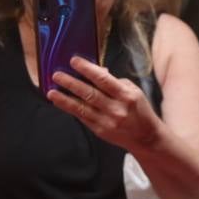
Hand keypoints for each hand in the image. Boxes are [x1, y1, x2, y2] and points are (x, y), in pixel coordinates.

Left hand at [48, 56, 163, 153]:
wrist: (147, 137)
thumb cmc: (139, 110)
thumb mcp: (133, 91)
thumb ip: (114, 81)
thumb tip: (97, 70)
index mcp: (126, 95)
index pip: (103, 79)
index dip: (87, 69)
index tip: (73, 61)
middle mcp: (116, 108)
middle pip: (90, 93)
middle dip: (71, 83)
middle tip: (57, 75)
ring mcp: (107, 121)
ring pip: (82, 108)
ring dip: (65, 99)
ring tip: (51, 91)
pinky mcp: (100, 131)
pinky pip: (82, 117)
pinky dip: (70, 109)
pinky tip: (59, 102)